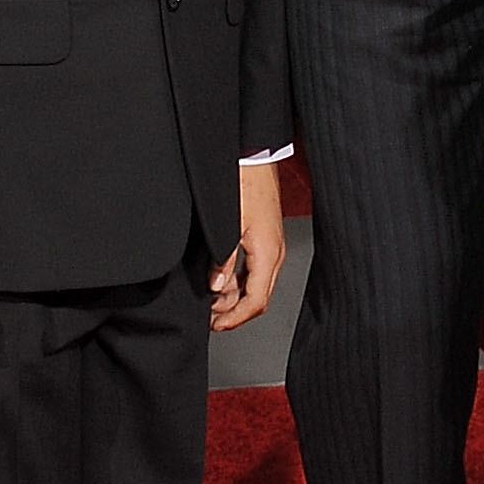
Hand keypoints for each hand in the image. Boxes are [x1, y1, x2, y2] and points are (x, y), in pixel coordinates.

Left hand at [211, 162, 285, 330]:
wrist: (253, 157)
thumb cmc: (244, 183)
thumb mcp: (227, 224)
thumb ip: (223, 258)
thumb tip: (217, 286)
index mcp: (268, 253)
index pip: (256, 301)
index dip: (235, 318)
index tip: (215, 325)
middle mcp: (274, 253)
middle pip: (258, 297)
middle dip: (234, 312)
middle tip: (209, 317)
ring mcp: (272, 246)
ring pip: (256, 285)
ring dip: (234, 297)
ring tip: (211, 299)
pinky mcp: (266, 238)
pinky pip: (255, 270)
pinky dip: (239, 281)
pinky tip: (221, 279)